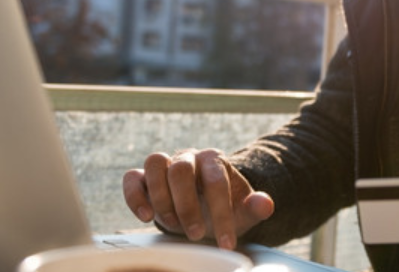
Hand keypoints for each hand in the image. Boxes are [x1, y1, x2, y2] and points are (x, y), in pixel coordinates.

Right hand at [122, 148, 274, 249]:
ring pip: (155, 164)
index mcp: (214, 160)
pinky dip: (134, 196)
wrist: (203, 206)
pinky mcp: (143, 178)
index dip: (221, 213)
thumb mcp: (242, 210)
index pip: (216, 181)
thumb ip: (255, 206)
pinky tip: (145, 216)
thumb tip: (266, 204)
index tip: (226, 242)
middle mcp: (188, 156)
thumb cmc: (223, 207)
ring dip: (161, 199)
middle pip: (181, 169)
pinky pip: (131, 177)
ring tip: (173, 226)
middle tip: (196, 234)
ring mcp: (165, 165)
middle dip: (188, 205)